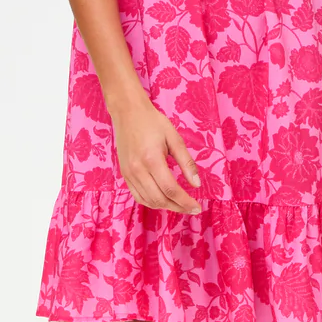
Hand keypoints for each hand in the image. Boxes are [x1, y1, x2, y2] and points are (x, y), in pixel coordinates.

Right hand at [111, 93, 202, 213]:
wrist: (127, 112)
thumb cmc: (153, 122)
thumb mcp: (174, 138)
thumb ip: (186, 163)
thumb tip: (196, 184)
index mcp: (152, 159)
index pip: (171, 189)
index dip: (185, 202)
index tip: (197, 207)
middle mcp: (138, 170)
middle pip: (159, 199)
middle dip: (178, 207)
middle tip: (191, 209)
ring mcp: (129, 174)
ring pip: (148, 201)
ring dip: (166, 207)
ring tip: (180, 206)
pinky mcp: (124, 175)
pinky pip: (138, 196)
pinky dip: (151, 203)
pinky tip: (163, 201)